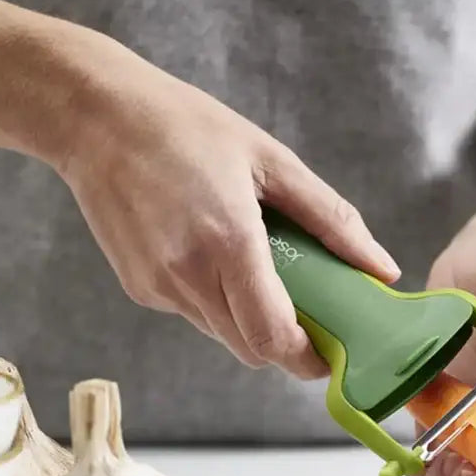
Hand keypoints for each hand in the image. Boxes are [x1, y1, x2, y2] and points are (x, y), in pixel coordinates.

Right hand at [56, 35, 399, 378]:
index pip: (273, 337)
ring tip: (257, 271)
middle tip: (308, 314)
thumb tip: (382, 269)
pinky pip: (194, 314)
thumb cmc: (187, 128)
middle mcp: (190, 275)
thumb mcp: (272, 161)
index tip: (330, 353)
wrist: (93, 116)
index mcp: (229, 242)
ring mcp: (159, 286)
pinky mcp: (140, 289)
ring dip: (250, 322)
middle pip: (251, 349)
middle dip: (285, 345)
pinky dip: (216, 302)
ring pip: (222, 335)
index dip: (306, 359)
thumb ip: (332, 220)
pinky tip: (211, 255)